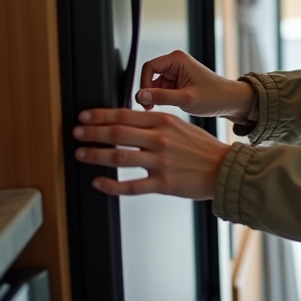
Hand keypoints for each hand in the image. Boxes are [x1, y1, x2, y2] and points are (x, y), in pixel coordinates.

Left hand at [74, 108, 230, 198]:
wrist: (224, 169)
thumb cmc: (202, 149)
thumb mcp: (181, 126)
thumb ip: (156, 124)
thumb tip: (127, 121)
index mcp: (164, 122)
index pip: (125, 115)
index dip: (100, 115)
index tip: (84, 117)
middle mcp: (160, 140)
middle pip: (117, 133)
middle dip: (92, 133)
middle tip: (76, 133)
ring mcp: (161, 162)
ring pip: (119, 157)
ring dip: (95, 155)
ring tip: (80, 154)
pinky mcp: (163, 184)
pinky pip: (130, 186)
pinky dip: (111, 185)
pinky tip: (98, 182)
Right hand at [136, 50, 257, 123]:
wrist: (230, 101)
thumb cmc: (214, 97)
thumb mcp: (186, 98)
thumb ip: (161, 97)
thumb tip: (140, 95)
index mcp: (177, 59)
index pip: (148, 67)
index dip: (144, 84)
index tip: (146, 100)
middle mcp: (175, 63)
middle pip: (149, 76)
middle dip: (149, 92)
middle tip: (151, 108)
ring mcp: (176, 73)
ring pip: (154, 84)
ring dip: (155, 97)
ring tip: (163, 109)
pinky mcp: (177, 82)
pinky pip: (161, 89)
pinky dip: (161, 99)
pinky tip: (168, 107)